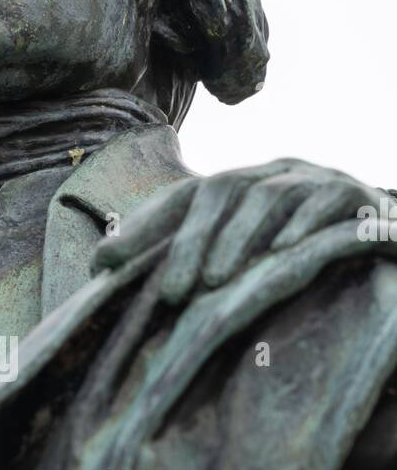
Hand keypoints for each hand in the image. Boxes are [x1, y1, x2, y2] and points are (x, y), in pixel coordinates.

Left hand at [92, 158, 378, 304]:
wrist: (389, 241)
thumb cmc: (309, 260)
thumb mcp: (246, 263)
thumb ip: (188, 263)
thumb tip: (102, 270)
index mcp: (242, 187)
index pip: (184, 197)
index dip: (143, 226)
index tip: (104, 265)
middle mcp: (274, 175)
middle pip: (223, 194)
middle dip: (190, 242)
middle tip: (170, 294)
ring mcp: (317, 180)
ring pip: (270, 198)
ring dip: (239, 239)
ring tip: (213, 282)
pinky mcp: (358, 197)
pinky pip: (328, 203)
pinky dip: (304, 225)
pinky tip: (282, 253)